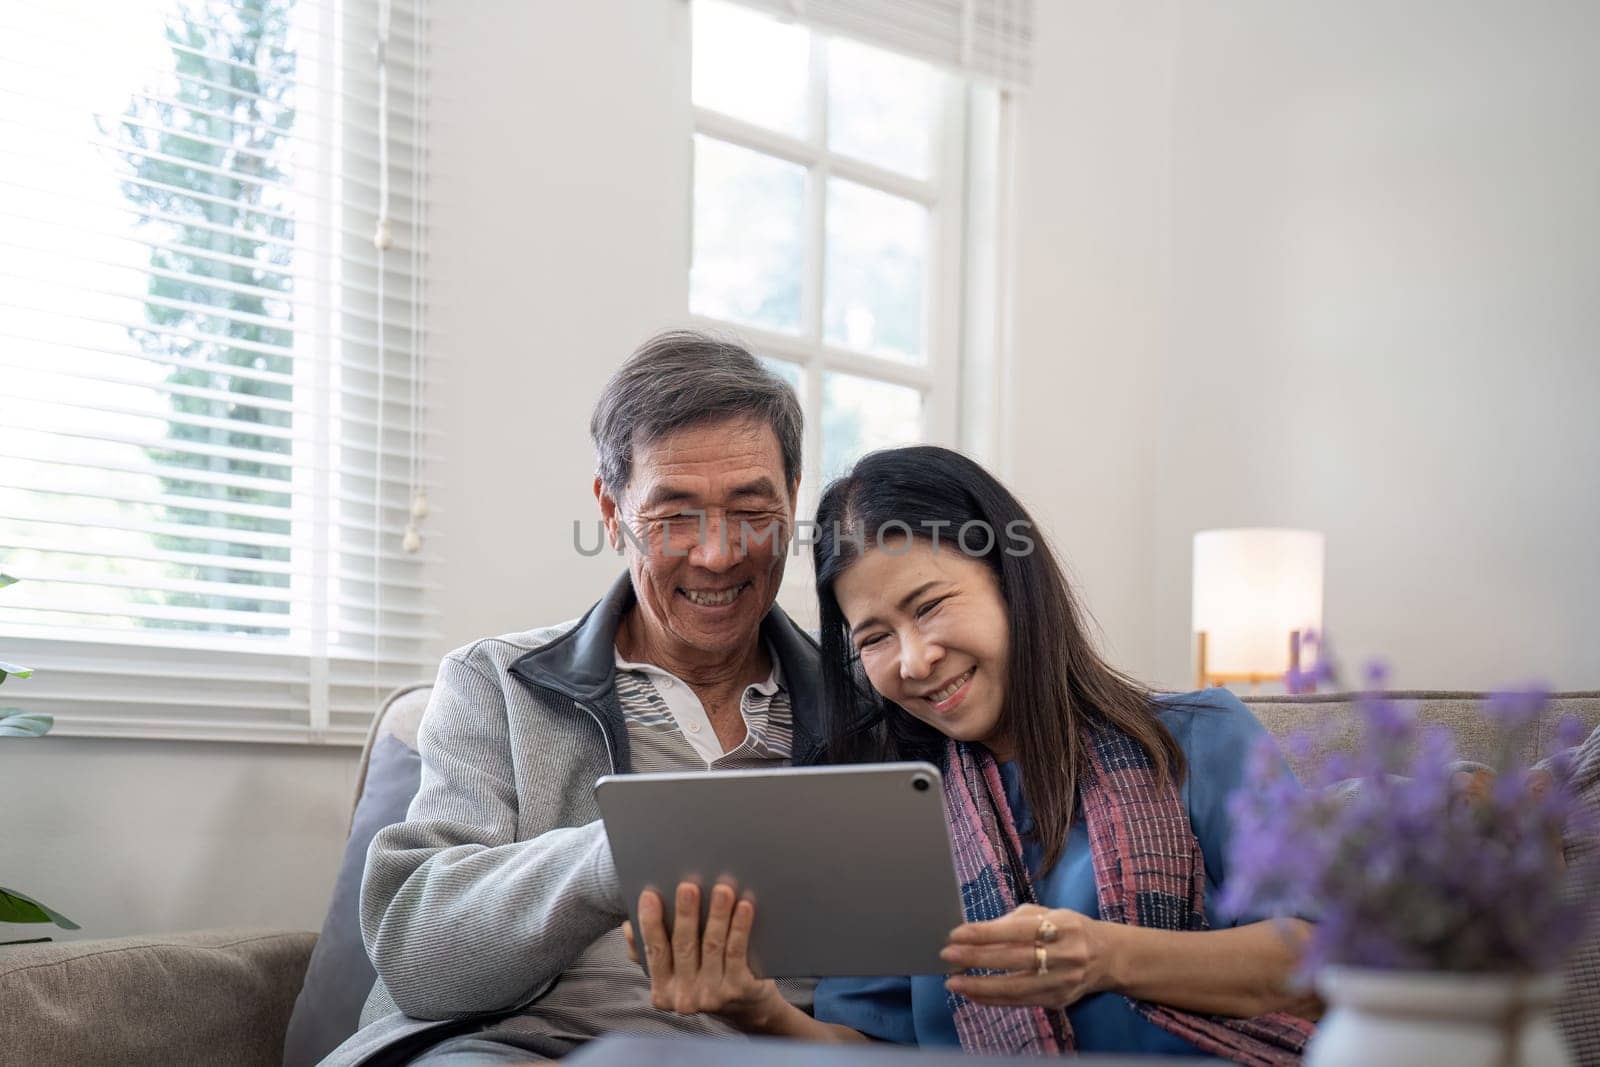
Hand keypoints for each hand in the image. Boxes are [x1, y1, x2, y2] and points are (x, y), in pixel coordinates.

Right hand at [621, 880, 784, 1029]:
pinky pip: (737, 954)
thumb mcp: (671, 969)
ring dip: (717, 915)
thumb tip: (628, 928)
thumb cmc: (702, 975)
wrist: (744, 1003)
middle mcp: (684, 997)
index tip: (649, 895)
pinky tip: (744, 907)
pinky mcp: (738, 990)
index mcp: (662, 989)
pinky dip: (740, 928)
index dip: (650, 923)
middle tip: (688, 886)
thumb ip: (646, 950)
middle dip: (685, 914)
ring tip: (722, 890)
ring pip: (712, 946)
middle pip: (684, 947)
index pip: (653, 951)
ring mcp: (712, 995)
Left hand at [940, 904, 1111, 1009]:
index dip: (986, 933)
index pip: (1018, 930)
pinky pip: (1020, 1002)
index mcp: (1063, 926)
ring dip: (980, 986)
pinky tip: (972, 993)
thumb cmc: (1069, 929)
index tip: (956, 934)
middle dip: (977, 958)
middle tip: (948, 955)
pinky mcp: (1058, 1001)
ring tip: (954, 982)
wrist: (1108, 957)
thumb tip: (975, 932)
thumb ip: (1013, 921)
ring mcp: (1063, 982)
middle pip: (1016, 959)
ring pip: (1016, 987)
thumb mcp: (1047, 914)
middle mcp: (1066, 955)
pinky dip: (993, 999)